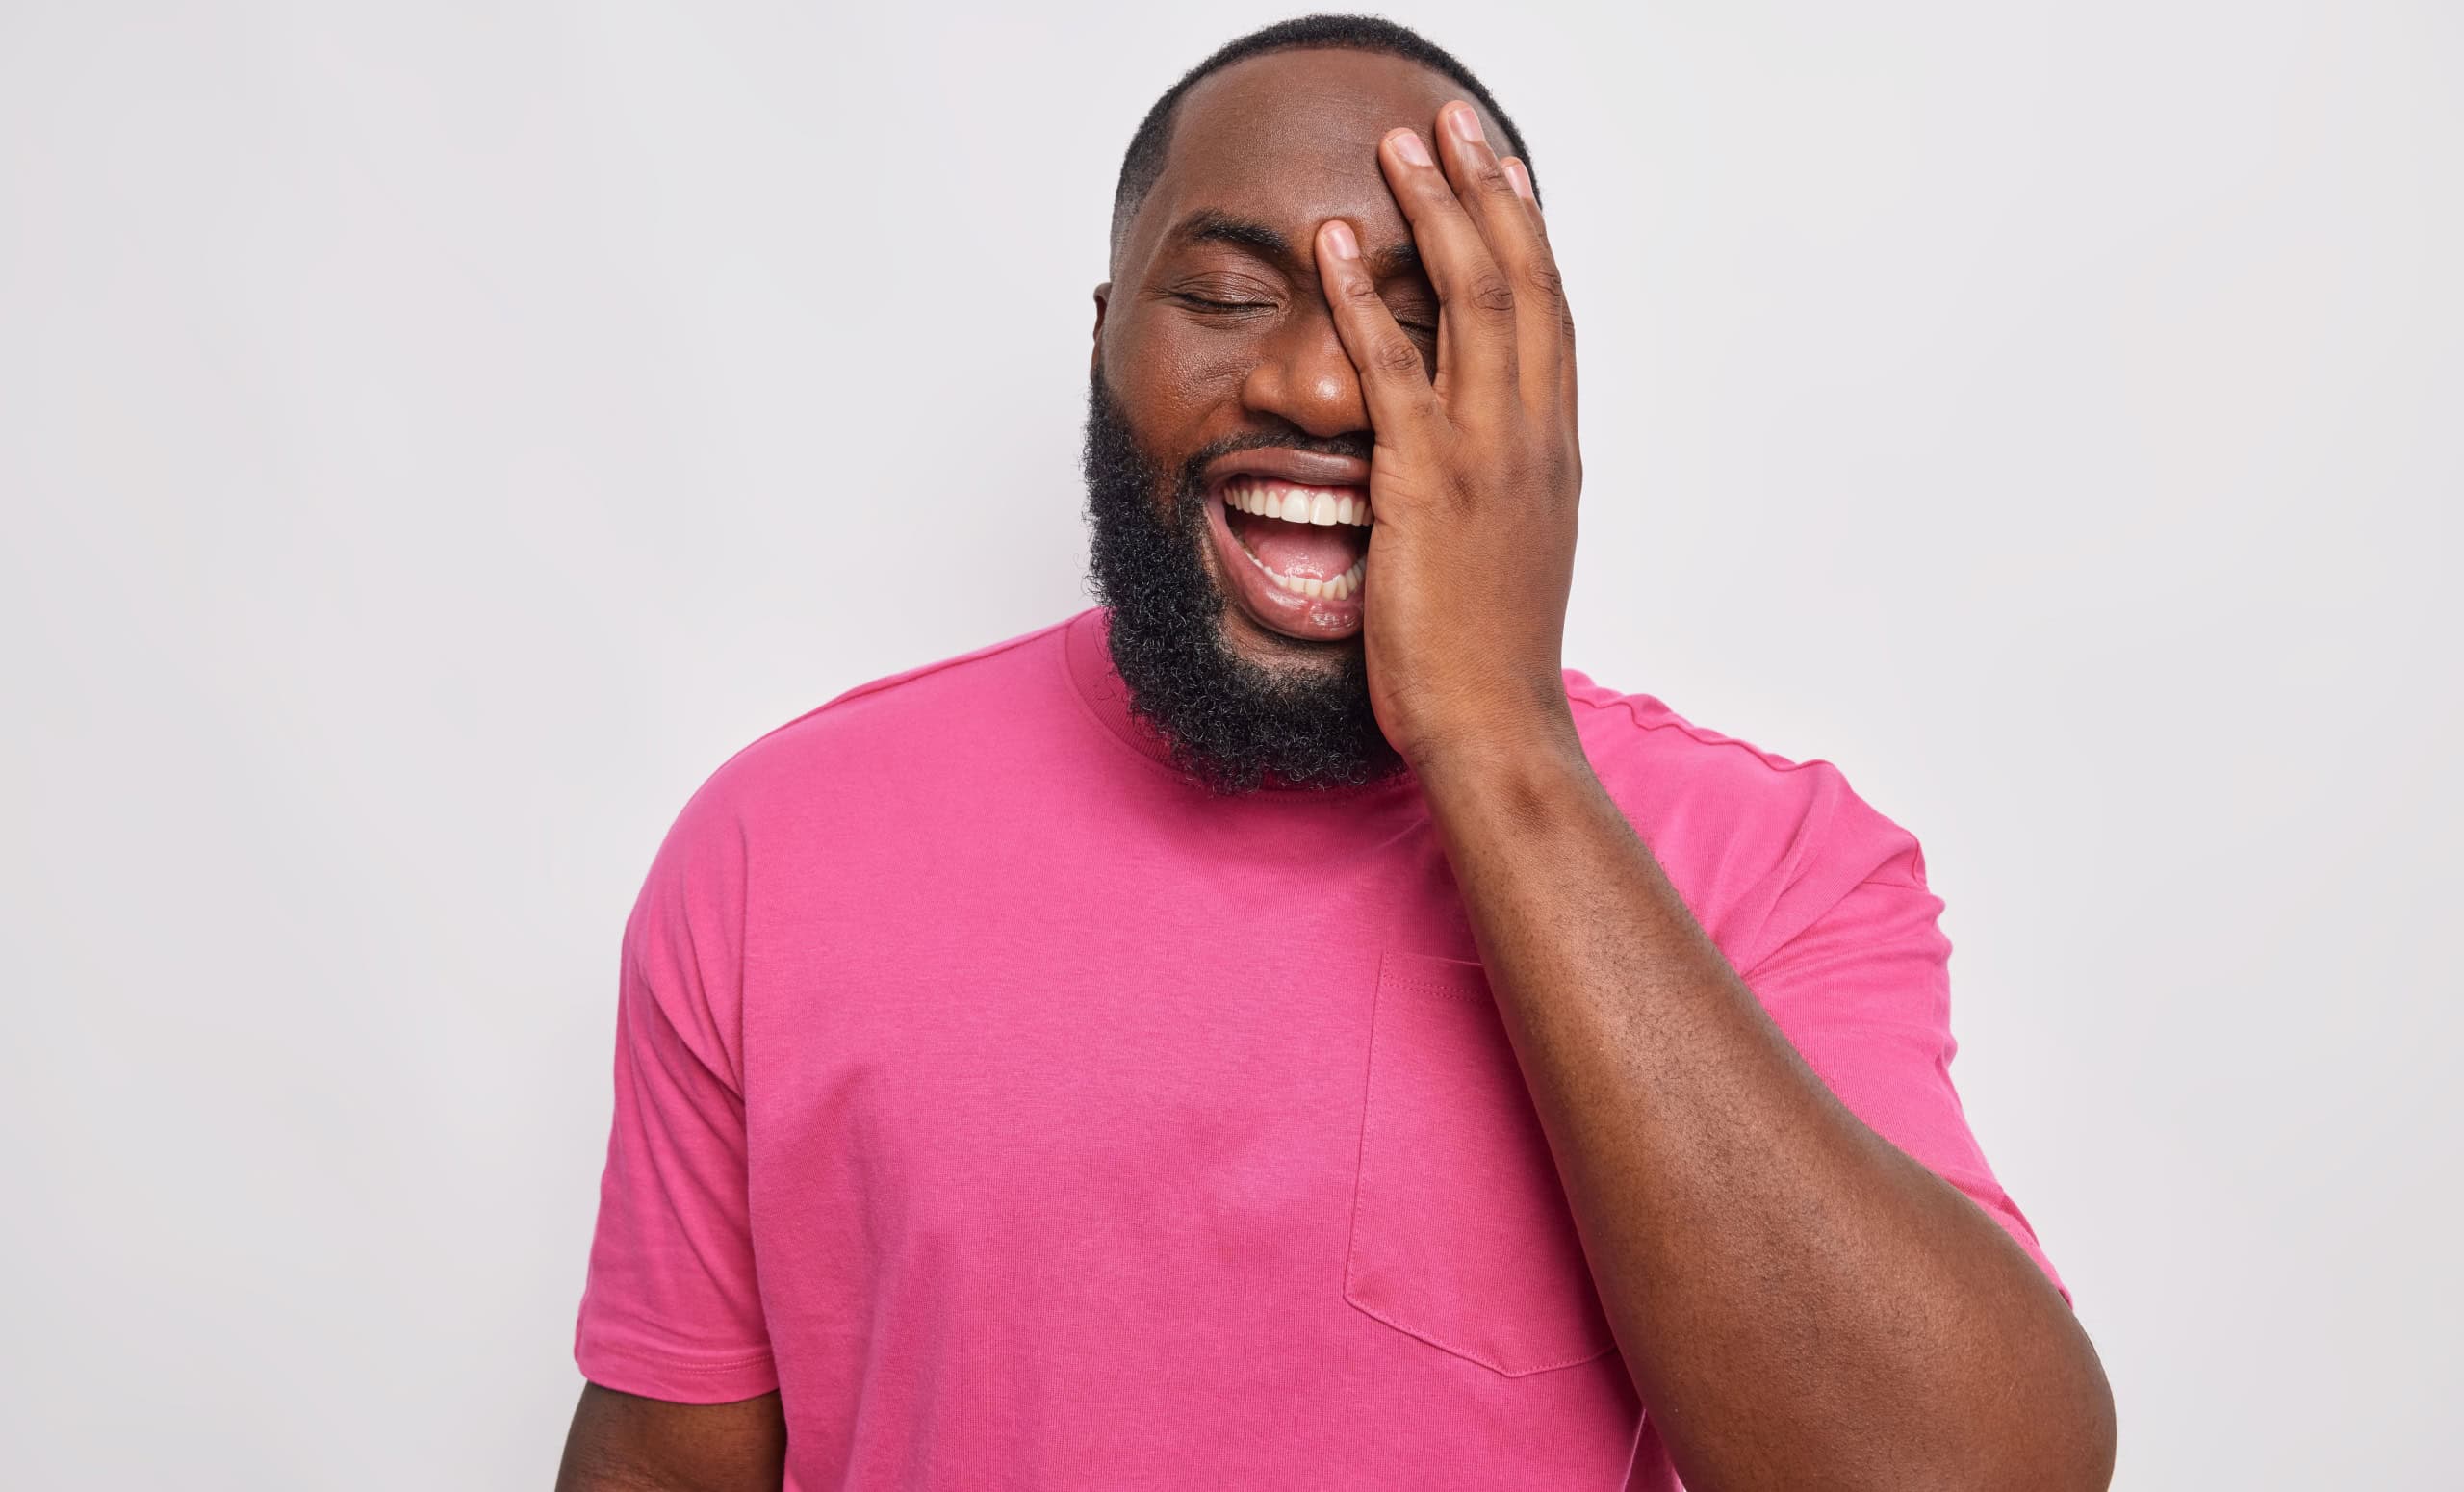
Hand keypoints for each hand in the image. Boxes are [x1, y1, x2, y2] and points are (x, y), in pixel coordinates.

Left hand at [1312, 100, 1582, 773]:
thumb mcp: (1513, 548)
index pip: (1551, 314)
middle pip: (1521, 281)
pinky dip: (1366, 295)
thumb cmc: (1492, 654)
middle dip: (1487, 190)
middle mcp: (1533, 434)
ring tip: (1402, 147)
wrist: (1493, 723)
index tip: (1505, 170)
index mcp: (1556, 448)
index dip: (1528, 233)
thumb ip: (1502, 485)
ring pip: (1472, 301)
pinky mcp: (1426, 483)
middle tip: (1453, 122)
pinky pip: (1393, 368)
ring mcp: (1487, 454)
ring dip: (1435, 212)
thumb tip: (1476, 455)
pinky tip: (1340, 243)